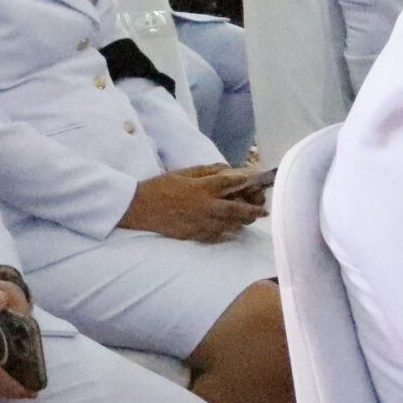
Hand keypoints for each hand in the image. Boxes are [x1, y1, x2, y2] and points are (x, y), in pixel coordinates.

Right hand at [120, 164, 265, 241]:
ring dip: (241, 222)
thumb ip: (205, 171)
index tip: (258, 185)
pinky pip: (216, 234)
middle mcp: (205, 206)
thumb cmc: (159, 187)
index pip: (230, 184)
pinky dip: (225, 231)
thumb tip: (225, 169)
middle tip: (263, 212)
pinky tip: (229, 229)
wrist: (139, 208)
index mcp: (202, 188)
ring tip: (249, 220)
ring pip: (228, 224)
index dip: (246, 184)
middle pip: (236, 209)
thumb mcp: (182, 173)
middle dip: (252, 211)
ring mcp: (200, 222)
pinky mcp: (193, 233)